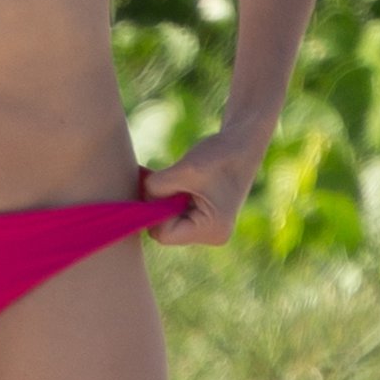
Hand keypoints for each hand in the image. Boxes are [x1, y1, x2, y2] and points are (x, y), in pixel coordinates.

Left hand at [140, 129, 263, 245]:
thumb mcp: (185, 170)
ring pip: (168, 221)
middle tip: (160, 178)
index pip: (164, 235)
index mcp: (212, 230)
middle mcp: (211, 235)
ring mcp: (208, 228)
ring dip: (163, 198)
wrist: (243, 143)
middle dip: (158, 205)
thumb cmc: (219, 155)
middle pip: (165, 230)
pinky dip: (168, 197)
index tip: (157, 186)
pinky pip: (175, 214)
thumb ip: (156, 187)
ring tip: (172, 176)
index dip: (154, 212)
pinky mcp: (203, 217)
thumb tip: (137, 199)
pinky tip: (171, 179)